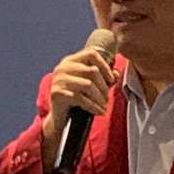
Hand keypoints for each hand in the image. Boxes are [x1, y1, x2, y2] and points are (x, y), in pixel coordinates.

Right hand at [41, 45, 118, 164]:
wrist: (61, 118)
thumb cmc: (78, 99)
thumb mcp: (92, 86)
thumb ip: (104, 78)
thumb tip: (115, 73)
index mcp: (70, 61)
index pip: (92, 54)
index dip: (105, 66)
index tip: (111, 80)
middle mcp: (62, 68)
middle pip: (92, 71)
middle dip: (104, 87)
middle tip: (107, 99)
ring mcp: (58, 80)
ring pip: (88, 85)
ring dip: (100, 98)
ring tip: (104, 106)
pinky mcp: (57, 94)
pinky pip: (81, 99)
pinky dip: (94, 106)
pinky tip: (99, 112)